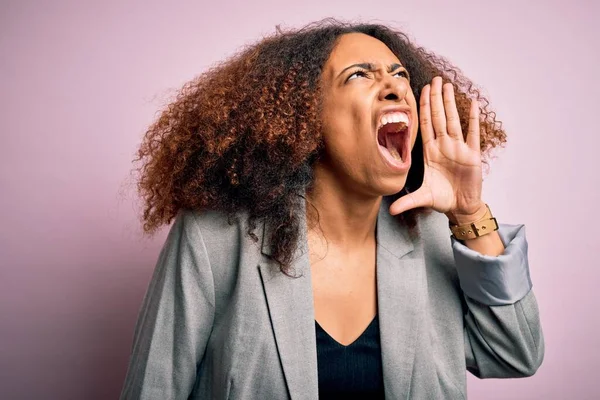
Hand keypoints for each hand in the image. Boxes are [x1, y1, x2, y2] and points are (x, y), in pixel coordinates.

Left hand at [389, 76, 484, 222]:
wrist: (461, 208)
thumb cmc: (442, 199)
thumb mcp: (422, 198)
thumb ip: (406, 202)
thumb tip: (389, 210)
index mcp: (431, 152)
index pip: (425, 125)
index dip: (423, 108)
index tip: (421, 91)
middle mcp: (444, 146)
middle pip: (438, 117)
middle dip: (436, 98)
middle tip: (435, 79)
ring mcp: (459, 149)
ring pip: (453, 120)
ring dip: (450, 103)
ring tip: (448, 85)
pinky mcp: (472, 155)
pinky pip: (472, 133)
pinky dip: (472, 119)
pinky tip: (472, 103)